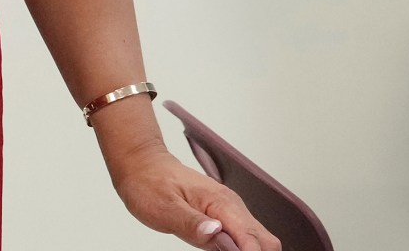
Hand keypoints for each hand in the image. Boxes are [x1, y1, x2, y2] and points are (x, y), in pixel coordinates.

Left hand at [110, 143, 280, 250]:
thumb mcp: (163, 207)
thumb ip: (192, 223)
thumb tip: (216, 233)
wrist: (142, 165)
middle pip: (266, 242)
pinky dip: (240, 249)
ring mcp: (230, 211)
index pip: (253, 239)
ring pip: (257, 240)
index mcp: (222, 203)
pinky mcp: (224, 217)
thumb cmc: (149, 182)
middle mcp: (232, 206)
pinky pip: (243, 237)